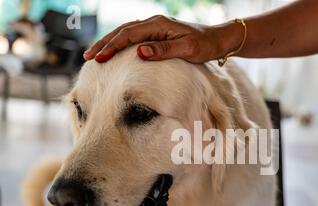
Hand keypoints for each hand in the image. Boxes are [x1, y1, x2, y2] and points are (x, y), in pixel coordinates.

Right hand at [83, 15, 240, 63]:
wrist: (217, 40)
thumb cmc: (204, 45)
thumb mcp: (187, 50)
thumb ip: (164, 50)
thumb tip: (140, 52)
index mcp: (159, 24)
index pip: (129, 35)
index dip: (112, 46)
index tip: (99, 58)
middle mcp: (154, 23)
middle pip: (122, 31)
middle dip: (104, 44)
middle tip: (88, 57)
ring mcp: (155, 27)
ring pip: (125, 33)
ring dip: (109, 43)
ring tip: (94, 54)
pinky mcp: (157, 34)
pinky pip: (133, 37)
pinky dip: (120, 43)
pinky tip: (113, 50)